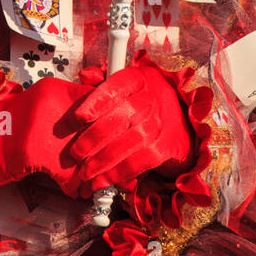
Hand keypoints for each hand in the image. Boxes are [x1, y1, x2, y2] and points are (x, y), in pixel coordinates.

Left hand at [67, 63, 193, 194]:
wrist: (179, 117)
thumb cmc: (144, 99)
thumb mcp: (126, 83)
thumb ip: (101, 80)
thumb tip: (84, 75)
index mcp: (138, 79)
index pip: (115, 87)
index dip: (95, 103)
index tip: (77, 118)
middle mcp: (150, 99)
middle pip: (120, 118)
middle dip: (94, 138)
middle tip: (76, 153)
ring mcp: (159, 124)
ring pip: (128, 143)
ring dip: (103, 161)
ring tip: (85, 172)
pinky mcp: (164, 148)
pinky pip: (139, 162)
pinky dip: (119, 174)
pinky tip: (102, 181)